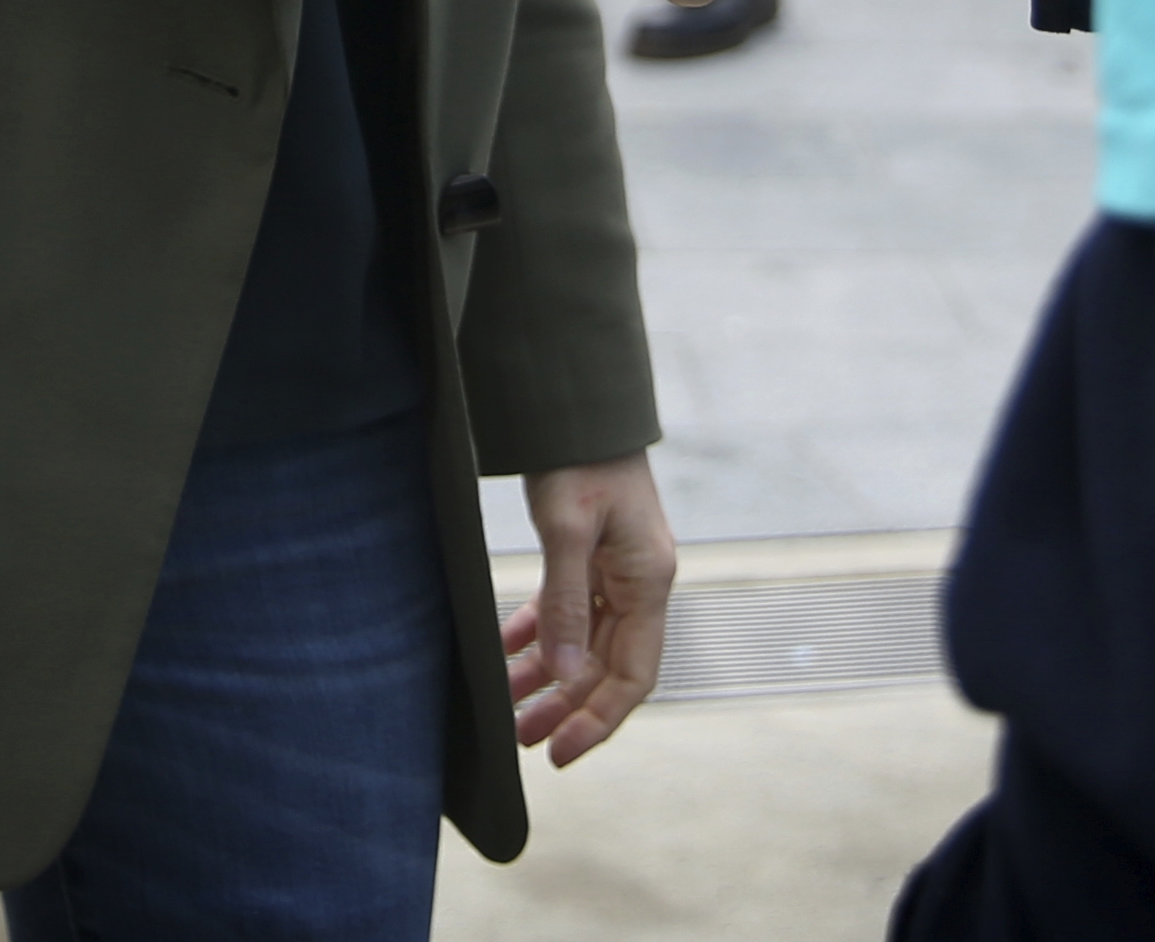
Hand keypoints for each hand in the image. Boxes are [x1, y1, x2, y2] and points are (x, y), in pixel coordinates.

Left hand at [504, 456, 673, 765]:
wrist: (575, 401)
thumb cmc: (579, 459)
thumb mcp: (567, 530)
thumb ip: (566, 603)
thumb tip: (564, 676)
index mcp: (647, 581)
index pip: (634, 674)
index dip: (600, 719)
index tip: (560, 752)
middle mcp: (638, 582)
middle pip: (607, 665)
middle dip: (567, 707)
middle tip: (522, 738)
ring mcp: (616, 569)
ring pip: (584, 643)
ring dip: (548, 676)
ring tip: (507, 706)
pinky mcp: (590, 555)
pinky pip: (569, 611)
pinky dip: (540, 635)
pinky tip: (507, 653)